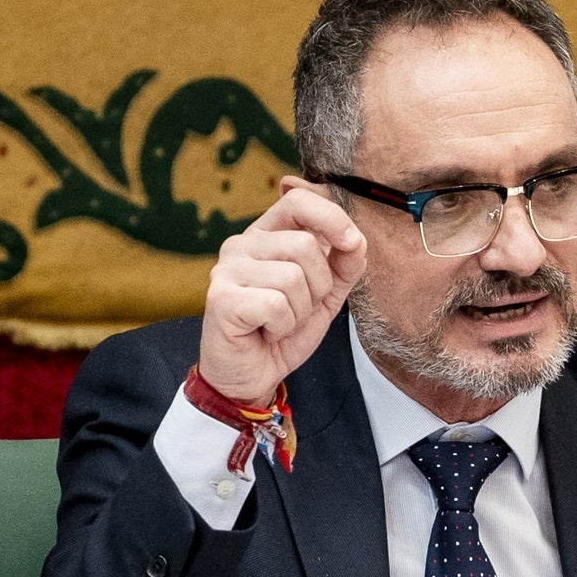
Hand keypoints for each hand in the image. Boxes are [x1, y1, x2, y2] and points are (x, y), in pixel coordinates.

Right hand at [197, 178, 366, 406]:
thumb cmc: (283, 330)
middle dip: (318, 286)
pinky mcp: (220, 297)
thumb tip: (356, 240)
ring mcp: (227, 269)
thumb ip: (343, 265)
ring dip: (299, 312)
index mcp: (266, 235)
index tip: (352, 242)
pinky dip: (282, 326)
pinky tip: (265, 332)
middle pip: (305, 245)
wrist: (251, 375)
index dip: (331, 217)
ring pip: (293, 277)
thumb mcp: (324, 295)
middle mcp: (242, 244)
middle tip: (296, 309)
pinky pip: (276, 305)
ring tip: (279, 323)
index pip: (298, 201)